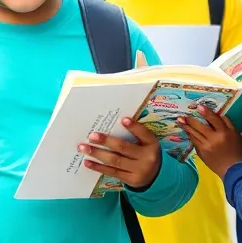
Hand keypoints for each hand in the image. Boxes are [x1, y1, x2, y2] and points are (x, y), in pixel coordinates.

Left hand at [80, 52, 164, 190]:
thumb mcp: (150, 136)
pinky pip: (112, 173)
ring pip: (116, 161)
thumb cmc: (148, 149)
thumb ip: (140, 114)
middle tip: (91, 135)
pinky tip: (87, 162)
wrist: (159, 176)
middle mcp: (148, 158)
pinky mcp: (130, 181)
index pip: (145, 134)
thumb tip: (139, 61)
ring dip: (97, 154)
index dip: (135, 127)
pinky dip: (99, 167)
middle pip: (125, 148)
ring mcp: (139, 171)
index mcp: (153, 144)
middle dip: (107, 141)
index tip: (123, 119)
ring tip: (83, 147)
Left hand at [178, 107, 241, 177]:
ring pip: (193, 134)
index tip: (198, 106)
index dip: (205, 112)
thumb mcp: (235, 133)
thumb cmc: (235, 149)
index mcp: (224, 133)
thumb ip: (226, 122)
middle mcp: (213, 139)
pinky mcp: (201, 153)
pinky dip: (190, 136)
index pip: (213, 119)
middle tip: (183, 115)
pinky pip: (193, 142)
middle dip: (190, 120)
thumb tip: (216, 113)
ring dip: (186, 127)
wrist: (232, 169)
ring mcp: (205, 147)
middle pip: (199, 126)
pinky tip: (187, 131)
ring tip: (180, 121)